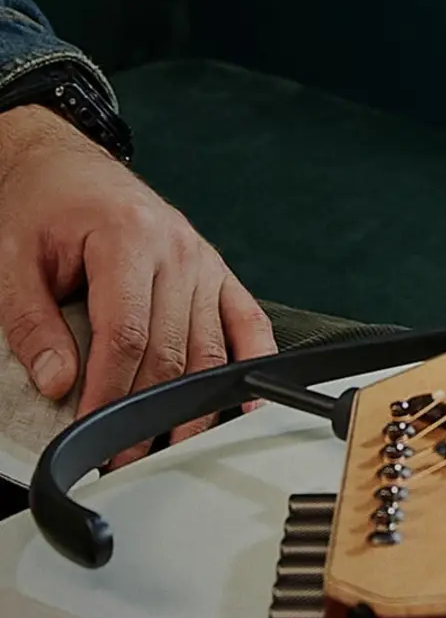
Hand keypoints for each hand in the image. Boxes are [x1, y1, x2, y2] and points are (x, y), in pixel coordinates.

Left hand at [0, 106, 274, 458]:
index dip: (111, 390)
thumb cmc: (42, 204)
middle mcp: (178, 250)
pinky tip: (244, 400)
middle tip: (124, 453)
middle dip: (148, 410)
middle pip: (172, 349)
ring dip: (193, 402)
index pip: (127, 334)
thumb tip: (56, 381)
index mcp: (128, 239)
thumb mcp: (12, 258)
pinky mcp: (218, 272)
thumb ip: (30, 322)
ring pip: (208, 347)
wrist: (66, 163)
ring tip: (170, 443)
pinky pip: (247, 323)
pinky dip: (250, 362)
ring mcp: (205, 262)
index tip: (94, 429)